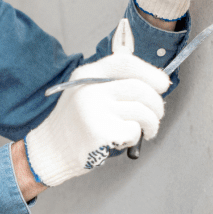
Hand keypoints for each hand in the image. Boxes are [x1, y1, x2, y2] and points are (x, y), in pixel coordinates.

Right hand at [24, 53, 169, 186]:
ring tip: (146, 131)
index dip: (149, 72)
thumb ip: (111, 83)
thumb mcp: (85, 92)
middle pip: (140, 88)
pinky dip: (135, 138)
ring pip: (142, 111)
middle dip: (157, 104)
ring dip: (152, 123)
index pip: (125, 62)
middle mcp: (90, 89)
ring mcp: (95, 110)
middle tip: (157, 115)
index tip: (162, 84)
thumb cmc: (74, 124)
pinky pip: (134, 131)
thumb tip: (154, 83)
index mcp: (87, 75)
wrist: (49, 151)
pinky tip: (122, 141)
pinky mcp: (101, 132)